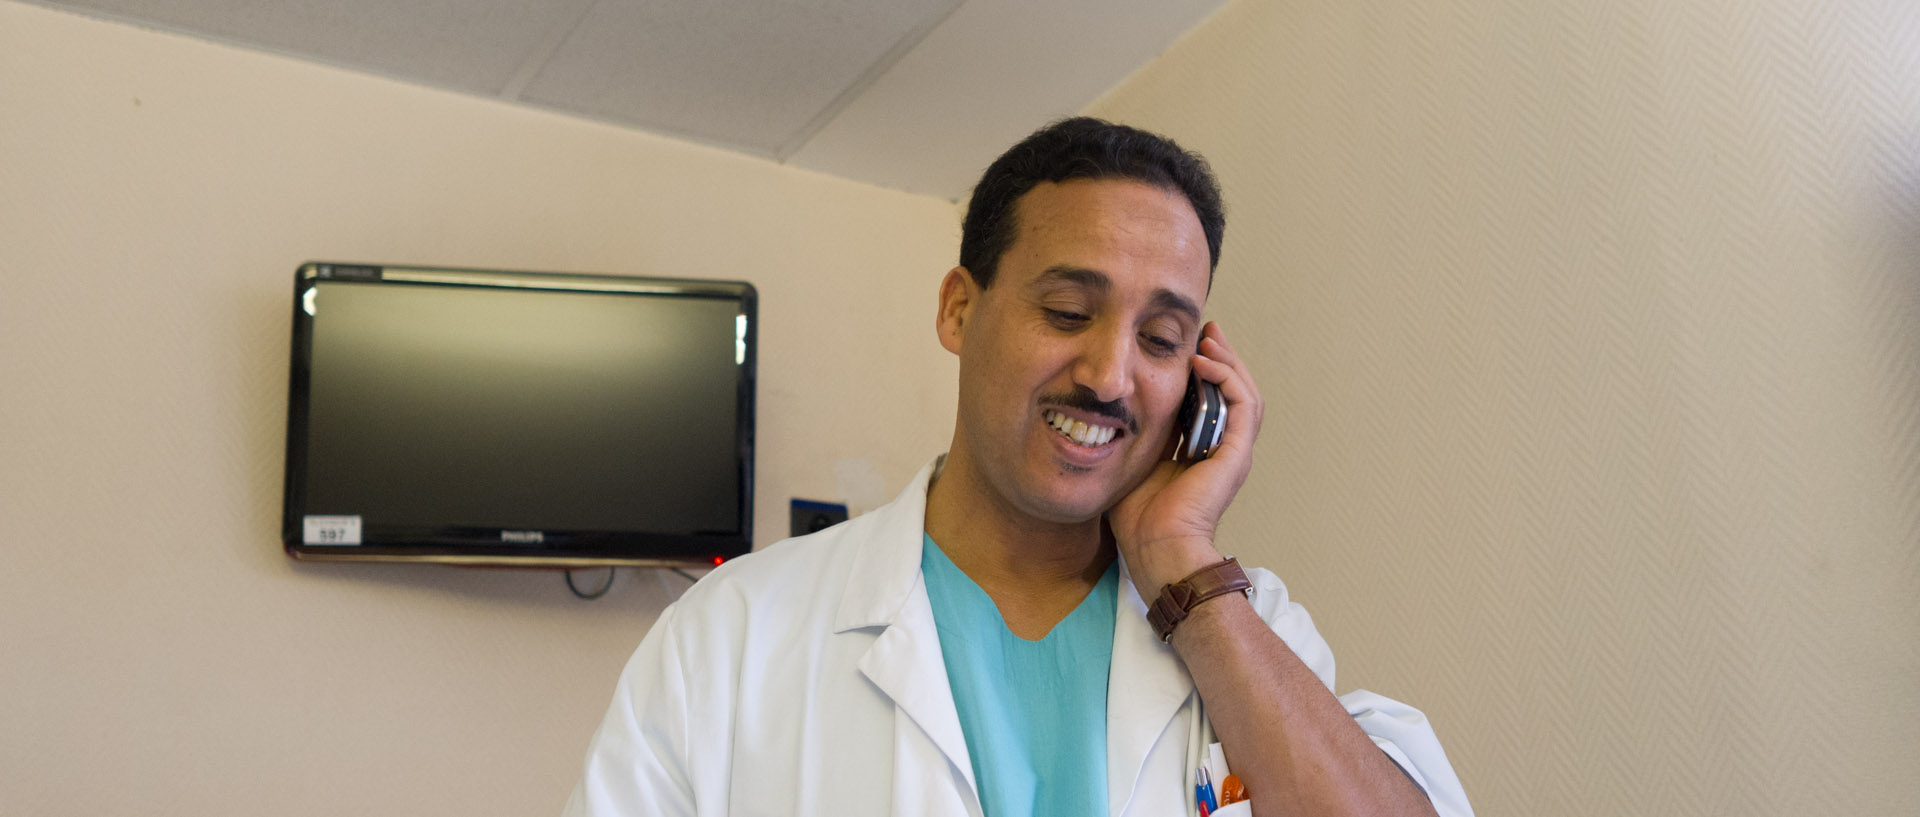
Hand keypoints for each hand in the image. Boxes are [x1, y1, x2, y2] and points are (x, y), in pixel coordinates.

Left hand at [1107, 321, 1264, 596]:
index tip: (1186, 345)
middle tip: (1206, 330)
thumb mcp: (1134, 460)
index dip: (1202, 372)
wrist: (1155, 548)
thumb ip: (1138, 433)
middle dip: (1220, 358)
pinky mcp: (1235, 454)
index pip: (1210, 401)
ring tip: (1208, 339)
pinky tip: (1204, 363)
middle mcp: (1224, 450)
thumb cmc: (1138, 518)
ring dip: (1228, 362)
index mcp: (1202, 453)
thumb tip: (1118, 404)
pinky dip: (1226, 379)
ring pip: (1245, 393)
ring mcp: (1234, 452)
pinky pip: (1242, 405)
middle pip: (1233, 392)